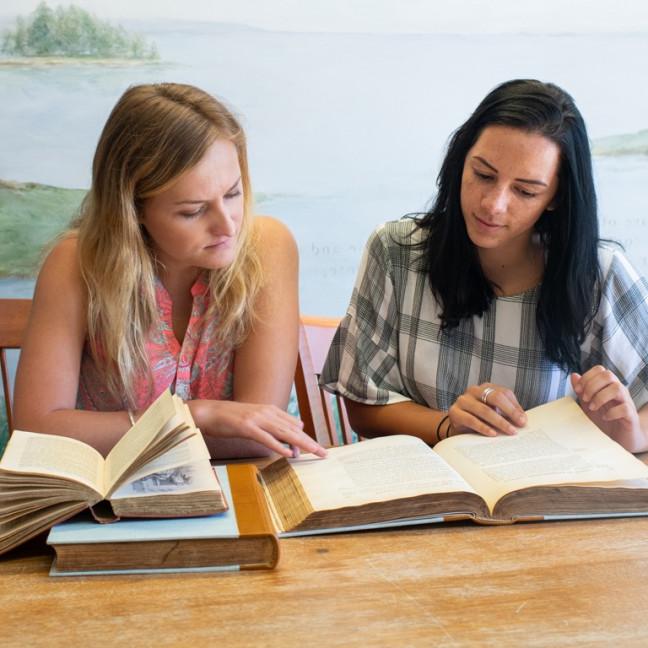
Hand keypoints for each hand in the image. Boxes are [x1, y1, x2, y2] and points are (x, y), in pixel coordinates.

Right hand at [192, 400, 326, 457]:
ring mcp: (257, 419)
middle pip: (293, 429)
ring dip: (300, 444)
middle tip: (323, 453)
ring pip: (284, 433)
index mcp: (269, 409)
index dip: (304, 438)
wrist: (209, 412)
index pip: (293, 425)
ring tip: (313, 453)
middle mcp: (266, 412)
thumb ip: (274, 423)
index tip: (316, 449)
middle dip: (309, 442)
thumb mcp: (255, 418)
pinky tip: (288, 453)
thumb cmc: (231, 418)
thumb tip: (296, 428)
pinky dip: (278, 445)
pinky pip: (266, 438)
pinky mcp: (246, 426)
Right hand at [448, 383, 526, 436]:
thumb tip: (522, 419)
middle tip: (519, 425)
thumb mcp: (495, 412)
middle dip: (509, 412)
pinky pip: (471, 419)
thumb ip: (507, 413)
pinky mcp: (454, 412)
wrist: (457, 426)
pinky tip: (492, 434)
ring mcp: (463, 400)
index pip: (504, 393)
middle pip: (495, 397)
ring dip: (499, 422)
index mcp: (486, 387)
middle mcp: (474, 390)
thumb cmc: (479, 418)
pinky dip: (483, 427)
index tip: (523, 421)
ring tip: (509, 431)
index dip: (515, 407)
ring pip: (484, 409)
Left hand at [571, 367, 639, 439]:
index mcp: (608, 385)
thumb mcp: (588, 404)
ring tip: (593, 408)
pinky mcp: (631, 416)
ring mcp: (627, 402)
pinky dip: (612, 412)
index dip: (586, 377)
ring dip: (600, 397)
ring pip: (617, 388)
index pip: (600, 370)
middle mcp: (619, 390)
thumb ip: (582, 390)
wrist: (621, 437)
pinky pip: (625, 408)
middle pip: (608, 375)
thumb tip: (574, 375)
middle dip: (592, 385)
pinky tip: (605, 418)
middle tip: (585, 399)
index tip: (578, 390)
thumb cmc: (604, 419)